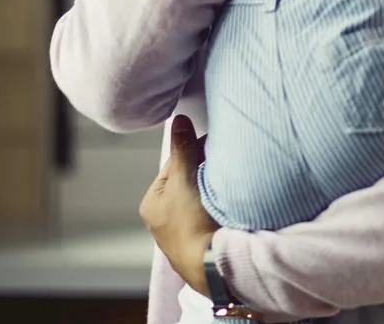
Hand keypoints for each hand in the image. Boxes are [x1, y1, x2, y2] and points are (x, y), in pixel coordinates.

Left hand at [139, 115, 217, 297]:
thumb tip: (177, 120)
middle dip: (204, 169)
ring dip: (215, 185)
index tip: (212, 145)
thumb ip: (182, 149)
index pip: (174, 164)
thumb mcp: (182, 180)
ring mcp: (185, 229)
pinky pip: (213, 209)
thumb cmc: (190, 224)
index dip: (193, 151)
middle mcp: (164, 217)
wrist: (212, 264)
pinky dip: (221, 201)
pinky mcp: (204, 237)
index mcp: (152, 202)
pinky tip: (231, 198)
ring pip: (202, 193)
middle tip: (222, 161)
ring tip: (227, 179)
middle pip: (188, 178)